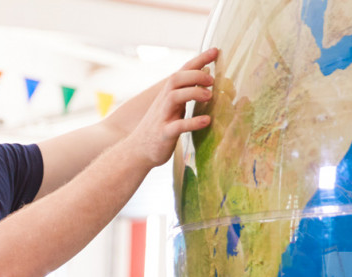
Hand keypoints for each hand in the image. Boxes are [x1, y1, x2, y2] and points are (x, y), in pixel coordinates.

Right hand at [120, 47, 218, 168]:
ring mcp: (162, 118)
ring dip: (193, 93)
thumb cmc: (159, 127)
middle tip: (212, 79)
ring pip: (174, 98)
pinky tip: (206, 121)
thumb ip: (186, 92)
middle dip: (195, 75)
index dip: (198, 60)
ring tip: (209, 96)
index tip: (215, 50)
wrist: (137, 150)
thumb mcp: (172, 107)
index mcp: (168, 94)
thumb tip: (205, 76)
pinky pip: (176, 126)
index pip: (182, 71)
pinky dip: (192, 123)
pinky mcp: (163, 134)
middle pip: (175, 79)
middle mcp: (164, 102)